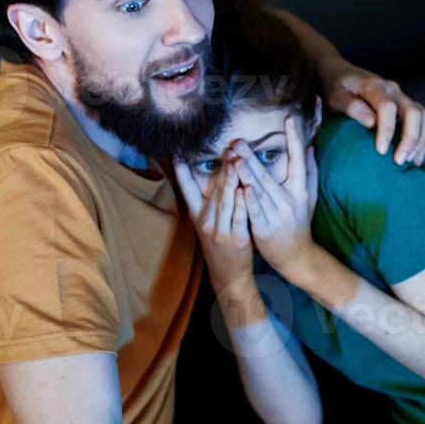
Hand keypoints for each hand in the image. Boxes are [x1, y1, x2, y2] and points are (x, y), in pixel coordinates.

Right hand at [174, 154, 253, 288]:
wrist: (229, 275)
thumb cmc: (220, 244)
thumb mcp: (208, 222)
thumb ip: (210, 200)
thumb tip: (212, 173)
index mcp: (197, 215)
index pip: (186, 189)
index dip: (181, 170)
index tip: (177, 152)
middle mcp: (206, 221)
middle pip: (212, 190)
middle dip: (220, 168)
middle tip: (226, 148)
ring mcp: (220, 231)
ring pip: (225, 201)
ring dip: (231, 180)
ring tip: (235, 162)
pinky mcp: (236, 239)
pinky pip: (240, 217)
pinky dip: (243, 202)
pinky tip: (246, 188)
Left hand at [231, 115, 317, 274]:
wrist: (297, 256)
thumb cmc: (300, 223)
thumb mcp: (309, 198)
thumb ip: (310, 172)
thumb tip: (310, 147)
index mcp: (300, 190)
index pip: (298, 160)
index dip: (295, 139)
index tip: (290, 119)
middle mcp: (289, 201)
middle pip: (270, 175)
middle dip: (253, 156)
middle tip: (238, 139)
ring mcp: (277, 215)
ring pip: (260, 191)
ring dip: (246, 173)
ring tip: (233, 157)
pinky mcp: (265, 229)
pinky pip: (255, 212)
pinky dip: (249, 200)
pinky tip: (242, 187)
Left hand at [320, 60, 424, 165]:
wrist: (340, 72)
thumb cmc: (335, 86)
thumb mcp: (335, 96)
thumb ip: (352, 107)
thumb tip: (371, 123)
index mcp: (373, 86)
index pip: (387, 107)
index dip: (387, 130)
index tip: (381, 151)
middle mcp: (392, 90)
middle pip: (413, 112)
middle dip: (410, 138)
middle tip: (399, 161)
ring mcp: (401, 96)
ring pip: (423, 116)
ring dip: (420, 140)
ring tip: (410, 161)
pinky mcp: (405, 104)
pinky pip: (423, 120)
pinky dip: (423, 138)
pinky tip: (415, 157)